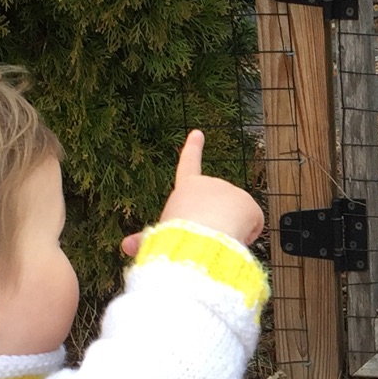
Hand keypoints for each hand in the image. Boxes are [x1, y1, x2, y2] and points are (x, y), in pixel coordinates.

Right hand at [122, 130, 263, 255]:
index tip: (198, 132)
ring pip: (236, 220)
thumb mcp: (159, 237)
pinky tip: (234, 238)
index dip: (192, 149)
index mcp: (186, 189)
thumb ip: (147, 240)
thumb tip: (126, 246)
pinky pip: (252, 227)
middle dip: (216, 224)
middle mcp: (209, 183)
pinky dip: (247, 235)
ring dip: (230, 232)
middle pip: (218, 209)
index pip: (188, 166)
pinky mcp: (248, 203)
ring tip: (216, 238)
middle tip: (204, 237)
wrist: (198, 241)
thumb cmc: (176, 241)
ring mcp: (231, 191)